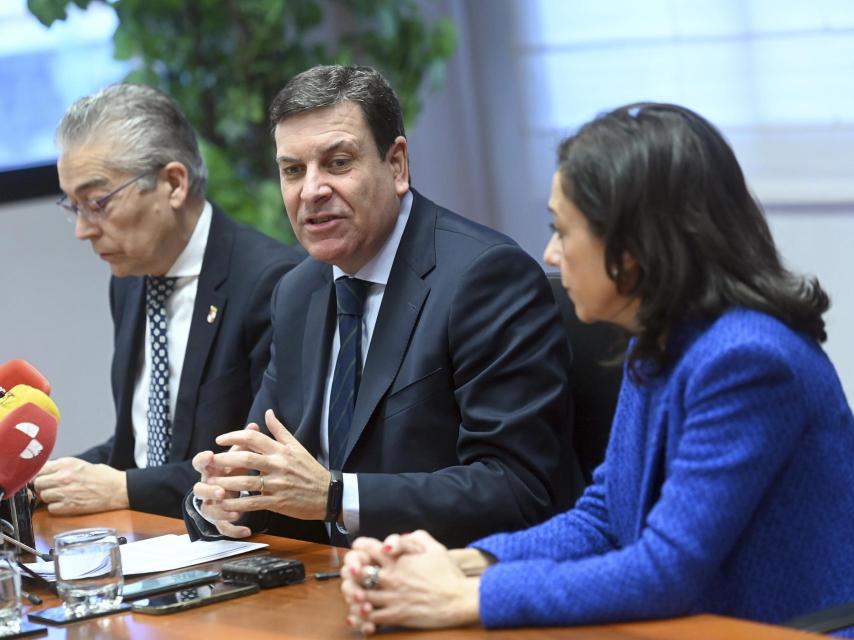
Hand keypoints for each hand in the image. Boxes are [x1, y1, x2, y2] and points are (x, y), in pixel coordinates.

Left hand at [33, 457, 127, 514]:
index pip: (39, 469)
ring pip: (43, 496)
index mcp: (67, 464)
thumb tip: (46, 472)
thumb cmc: (104, 476)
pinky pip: (51, 508)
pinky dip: (56, 507)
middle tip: (52, 487)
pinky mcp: (69, 507)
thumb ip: (62, 467)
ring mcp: (65, 492)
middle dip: (43, 486)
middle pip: (38, 483)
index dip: (39, 474)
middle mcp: (64, 477)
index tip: (41, 478)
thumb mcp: (81, 464)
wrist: (119, 490)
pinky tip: (66, 503)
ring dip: (49, 497)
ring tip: (62, 495)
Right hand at [192, 423, 259, 537]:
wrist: (233, 489)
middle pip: (199, 489)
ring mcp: (212, 504)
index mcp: (211, 469)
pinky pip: (223, 527)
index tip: (211, 455)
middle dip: (209, 490)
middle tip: (221, 490)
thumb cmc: (236, 468)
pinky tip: (247, 529)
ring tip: (236, 511)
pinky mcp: (220, 519)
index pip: (200, 463)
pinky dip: (233, 529)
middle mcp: (207, 487)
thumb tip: (255, 425)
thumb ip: (245, 443)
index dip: (203, 460)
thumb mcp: (240, 456)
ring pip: (209, 510)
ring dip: (221, 510)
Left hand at [204, 410, 329, 521]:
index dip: (235, 436)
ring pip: (247, 482)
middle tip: (208, 460)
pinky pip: (254, 503)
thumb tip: (268, 413)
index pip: (254, 438)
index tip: (219, 440)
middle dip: (224, 459)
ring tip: (211, 482)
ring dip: (227, 482)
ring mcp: (278, 484)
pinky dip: (238, 504)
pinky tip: (225, 504)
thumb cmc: (310, 469)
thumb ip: (279, 430)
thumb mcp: (297, 446)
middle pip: (247, 458)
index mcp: (282, 450)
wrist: (328, 493)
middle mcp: (279, 465)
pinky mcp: (278, 502)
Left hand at [341, 531, 480, 633]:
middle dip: (351, 572)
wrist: (459, 599)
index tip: (357, 550)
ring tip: (352, 593)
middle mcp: (392, 577)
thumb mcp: (434, 547)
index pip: (369, 548)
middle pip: (359, 572)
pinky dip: (362, 615)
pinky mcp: (397, 615)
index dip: (359, 547)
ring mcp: (393, 597)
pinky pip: (372, 616)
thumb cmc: (449, 573)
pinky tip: (360, 613)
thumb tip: (400, 537)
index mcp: (399, 559)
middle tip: (350, 573)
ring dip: (353, 594)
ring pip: (361, 595)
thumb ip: (416, 538)